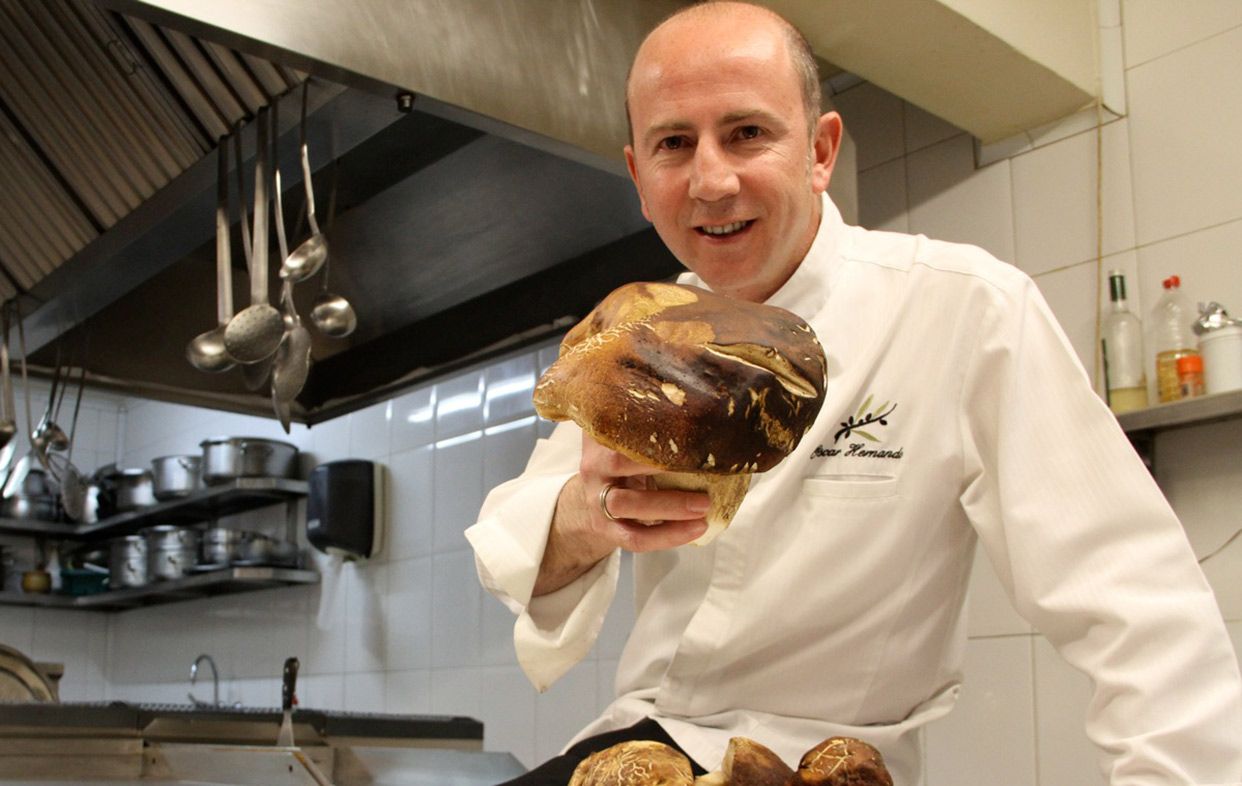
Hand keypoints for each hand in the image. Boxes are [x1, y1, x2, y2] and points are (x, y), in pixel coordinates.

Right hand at [532, 433, 709, 595]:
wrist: (596, 496)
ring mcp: (596, 501)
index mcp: (600, 437)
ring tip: (704, 507)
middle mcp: (593, 467)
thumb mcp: (628, 435)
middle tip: (704, 467)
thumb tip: (696, 392)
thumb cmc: (626, 458)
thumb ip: (648, 418)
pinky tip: (696, 529)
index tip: (684, 421)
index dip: (646, 425)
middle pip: (619, 463)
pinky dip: (668, 536)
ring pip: (626, 506)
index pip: (618, 426)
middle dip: (661, 466)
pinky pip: (636, 538)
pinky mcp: (607, 530)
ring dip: (669, 507)